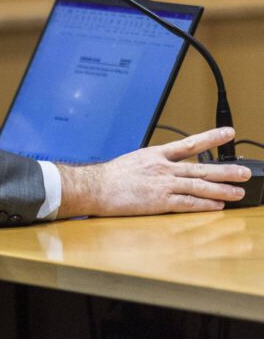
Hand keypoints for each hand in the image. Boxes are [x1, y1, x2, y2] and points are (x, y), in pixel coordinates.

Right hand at [56, 127, 250, 218]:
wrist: (94, 187)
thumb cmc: (109, 177)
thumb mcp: (132, 162)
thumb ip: (151, 165)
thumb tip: (165, 169)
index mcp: (155, 155)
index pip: (189, 144)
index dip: (211, 138)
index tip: (228, 132)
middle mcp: (162, 168)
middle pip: (201, 169)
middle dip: (225, 170)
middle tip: (244, 172)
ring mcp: (162, 184)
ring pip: (199, 186)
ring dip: (221, 190)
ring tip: (238, 192)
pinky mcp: (159, 201)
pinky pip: (188, 203)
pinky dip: (204, 205)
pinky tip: (217, 206)